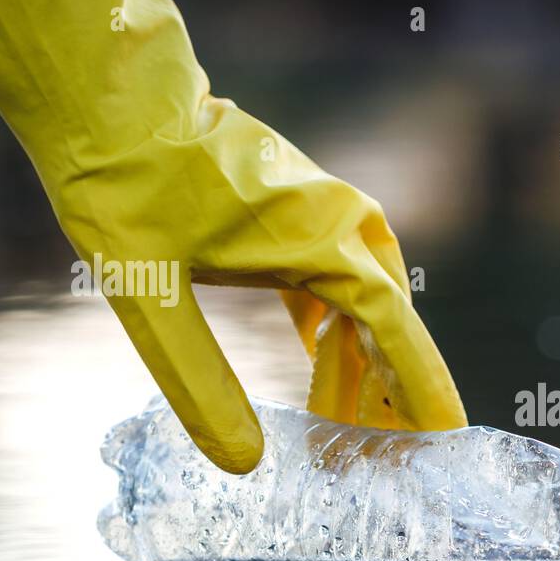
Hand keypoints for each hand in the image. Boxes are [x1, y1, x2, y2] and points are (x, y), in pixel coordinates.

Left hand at [0, 0, 466, 472]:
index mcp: (328, 243)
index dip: (423, 392)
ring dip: (356, 367)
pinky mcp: (303, 211)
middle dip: (389, 397)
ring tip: (345, 431)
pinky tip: (321, 363)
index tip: (447, 441)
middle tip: (389, 463)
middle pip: (387, 327)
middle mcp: (346, 224)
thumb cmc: (126, 185)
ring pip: (363, 307)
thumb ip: (197, 380)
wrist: (112, 97)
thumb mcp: (150, 293)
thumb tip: (242, 462)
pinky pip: (337, 282)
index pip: (396, 334)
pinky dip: (332, 330)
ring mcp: (329, 213)